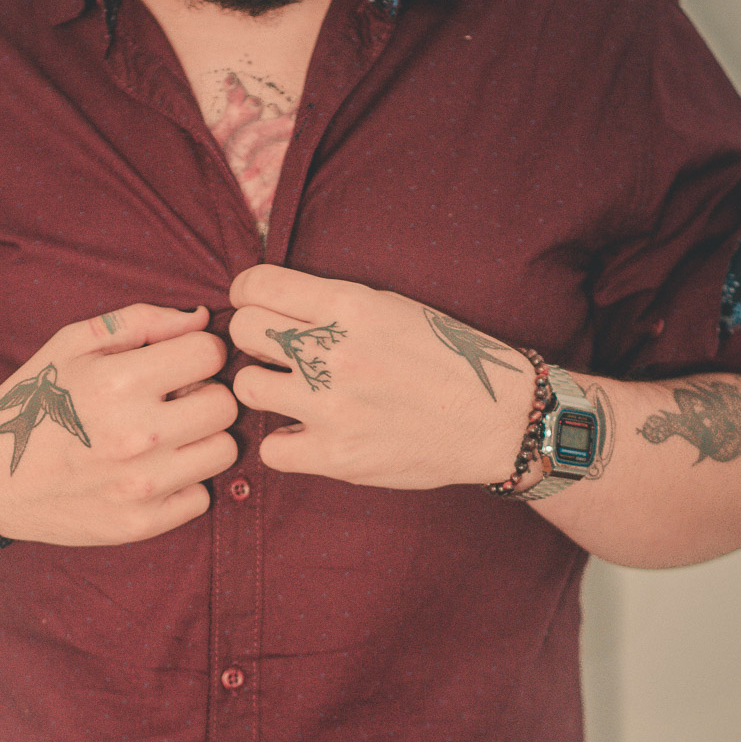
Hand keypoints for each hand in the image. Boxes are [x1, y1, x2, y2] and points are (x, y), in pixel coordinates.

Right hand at [0, 304, 237, 544]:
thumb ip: (141, 321)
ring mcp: (142, 485)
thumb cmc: (38, 402)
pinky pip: (202, 496)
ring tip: (169, 436)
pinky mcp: (142, 524)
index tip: (179, 363)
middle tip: (178, 400)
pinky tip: (154, 472)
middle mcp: (136, 436)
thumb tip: (203, 319)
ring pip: (224, 451)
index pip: (210, 353)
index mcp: (118, 383)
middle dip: (207, 394)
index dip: (199, 352)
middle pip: (226, 405)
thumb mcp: (73, 343)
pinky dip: (184, 483)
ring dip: (203, 439)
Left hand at [229, 267, 532, 488]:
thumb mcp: (393, 308)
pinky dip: (284, 443)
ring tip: (292, 394)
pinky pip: (270, 450)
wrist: (497, 419)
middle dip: (253, 338)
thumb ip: (333, 304)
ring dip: (264, 388)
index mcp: (349, 306)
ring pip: (248, 387)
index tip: (254, 305)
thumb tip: (274, 302)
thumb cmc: (448, 358)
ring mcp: (331, 407)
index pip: (256, 286)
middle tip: (275, 352)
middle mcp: (334, 353)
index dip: (245, 294)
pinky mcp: (337, 455)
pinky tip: (306, 435)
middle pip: (242, 331)